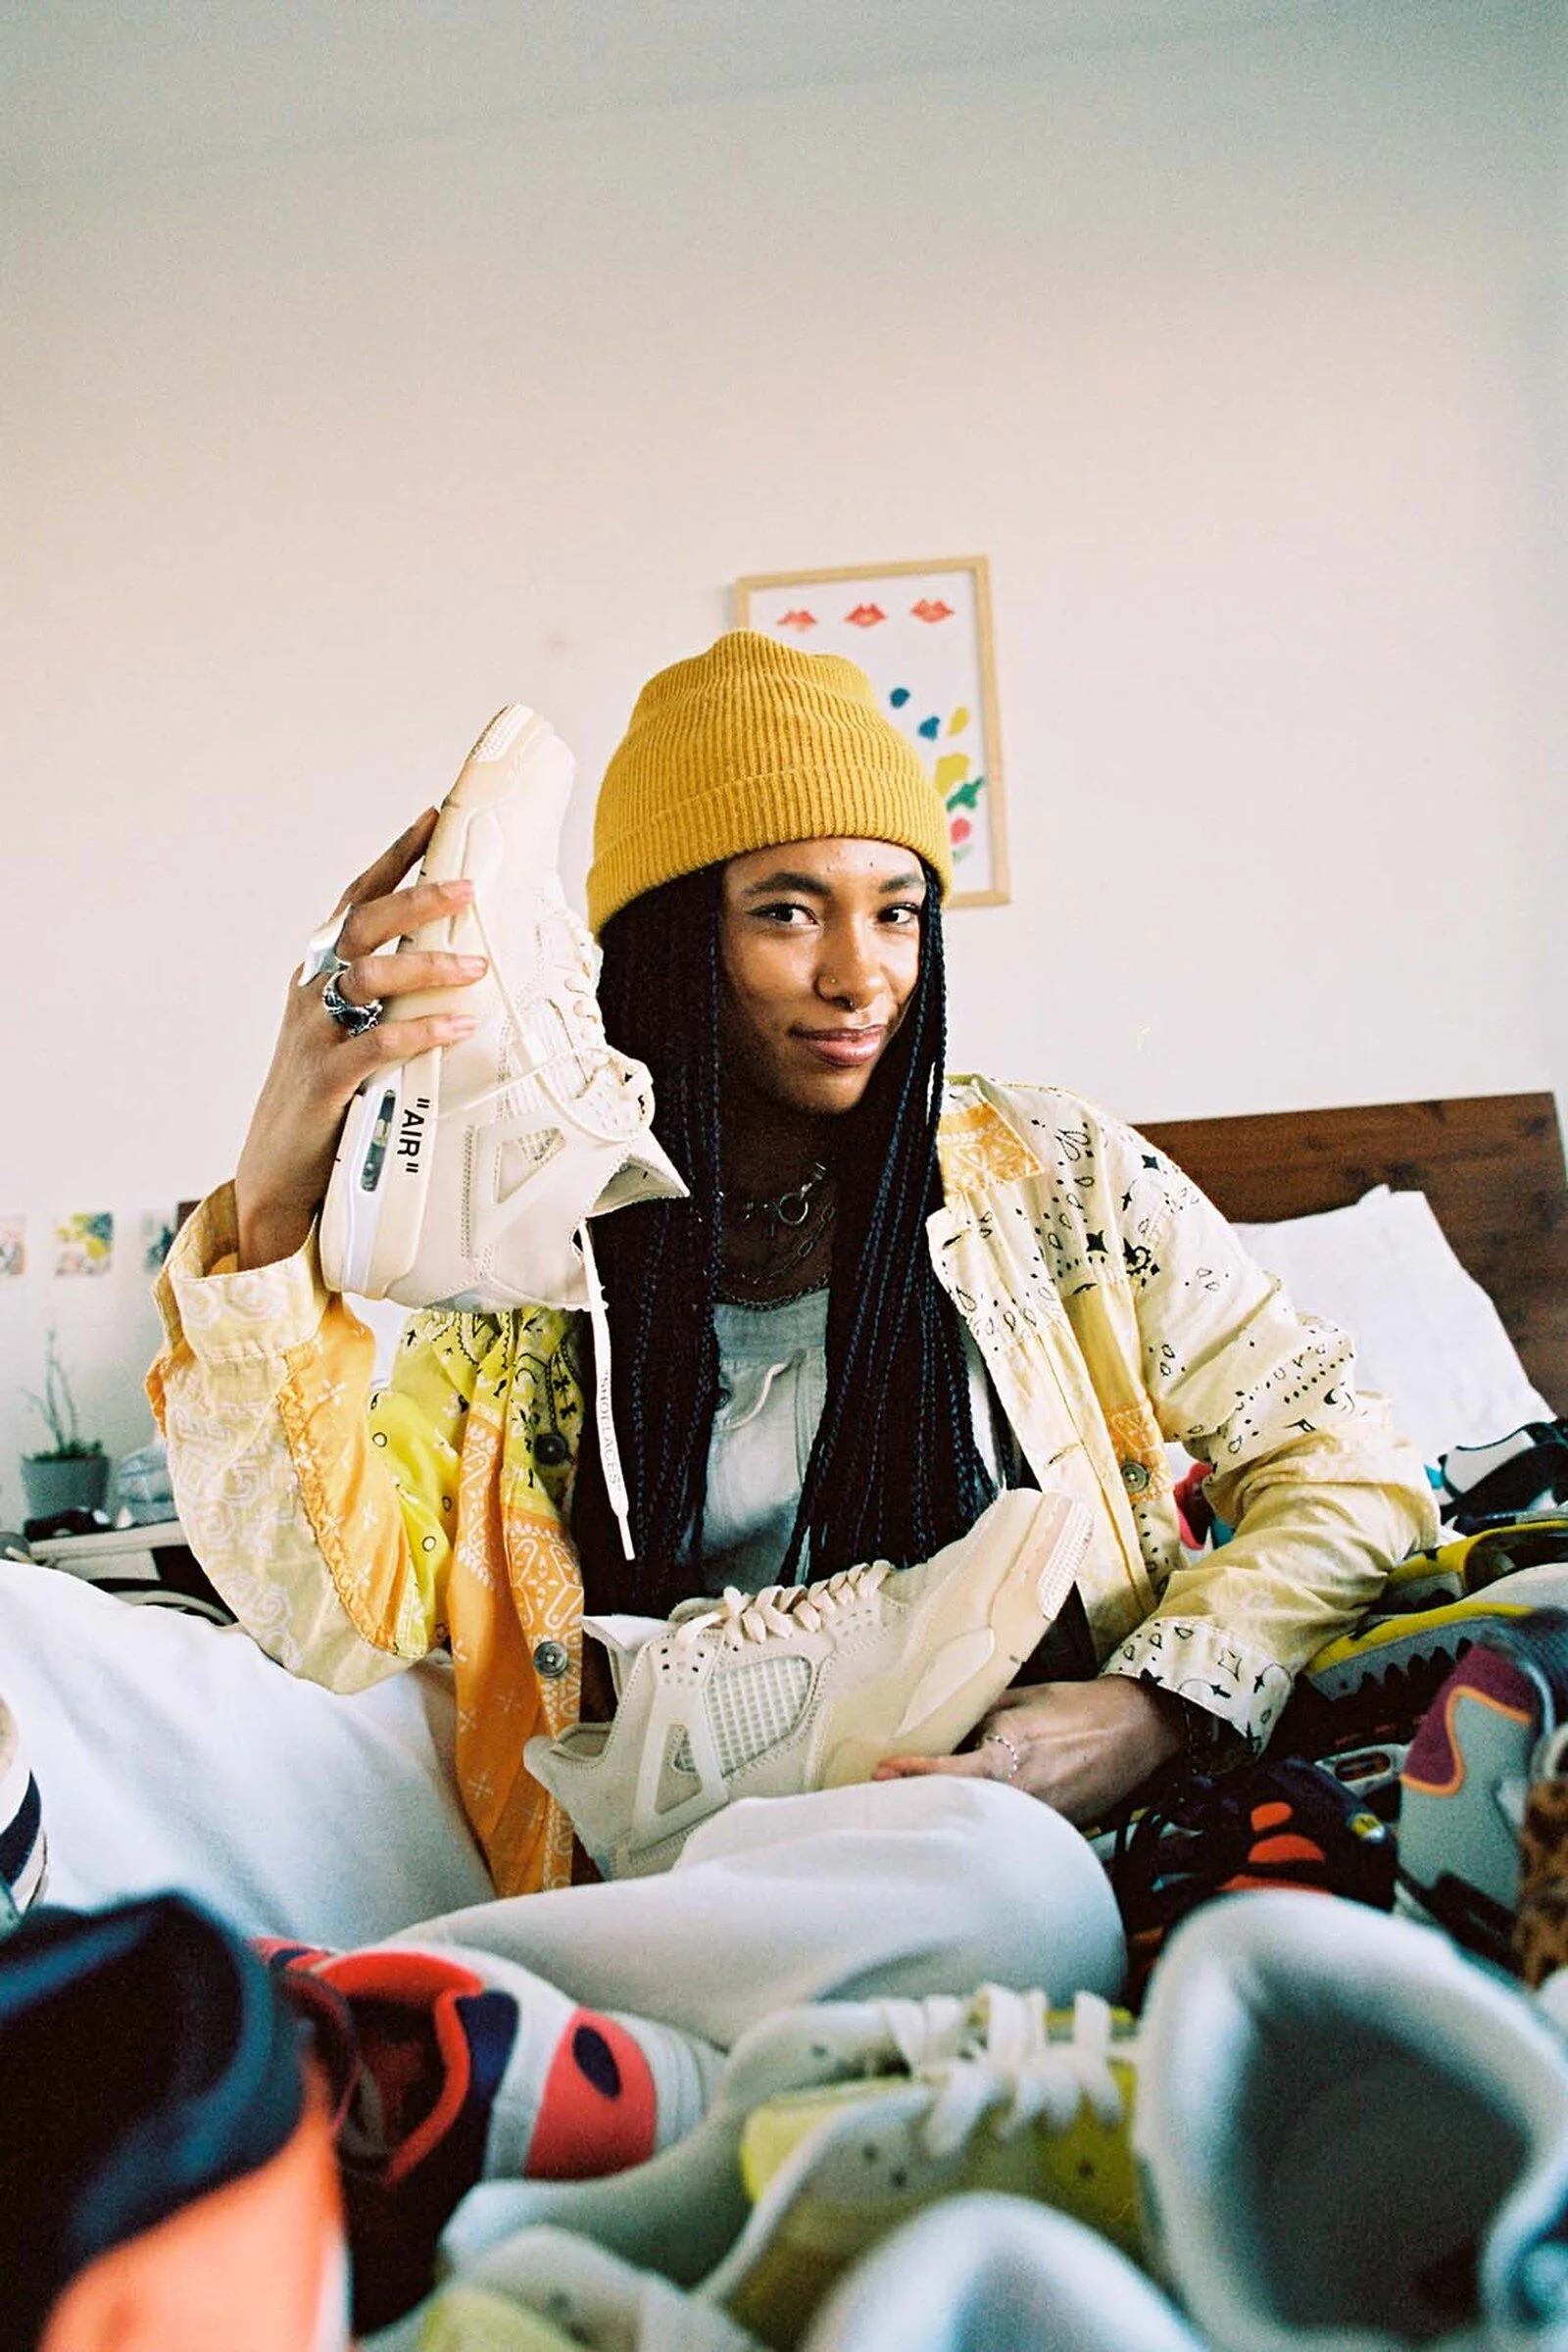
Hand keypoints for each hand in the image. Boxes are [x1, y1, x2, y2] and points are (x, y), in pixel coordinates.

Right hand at [234, 811, 488, 1270]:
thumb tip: (461, 955)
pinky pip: (375, 1048)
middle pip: (360, 925)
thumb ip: (390, 990)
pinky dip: (419, 1032)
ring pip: (367, 979)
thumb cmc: (330, 1091)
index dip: (395, 858)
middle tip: (468, 886)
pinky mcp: (326, 1083)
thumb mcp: (353, 1026)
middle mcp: (312, 991)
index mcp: (320, 970)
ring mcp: (315, 1035)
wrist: (278, 1168)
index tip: (434, 818)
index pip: (358, 899)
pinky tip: (457, 1025)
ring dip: (425, 966)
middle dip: (415, 900)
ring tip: (477, 967)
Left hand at [872, 1676, 1183, 1825]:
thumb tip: (942, 1727)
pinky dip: (985, 1826)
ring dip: (950, 1818)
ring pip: (983, 1824)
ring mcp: (1039, 1815)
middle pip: (957, 1806)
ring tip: (914, 1811)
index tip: (881, 1772)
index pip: (950, 1769)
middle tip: (882, 1799)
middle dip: (920, 1803)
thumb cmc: (1078, 1708)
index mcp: (1010, 1750)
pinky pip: (1010, 1831)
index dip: (913, 1773)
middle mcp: (1022, 1790)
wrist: (1138, 1731)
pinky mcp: (1055, 1828)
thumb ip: (981, 1717)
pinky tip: (964, 1824)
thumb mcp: (1021, 1700)